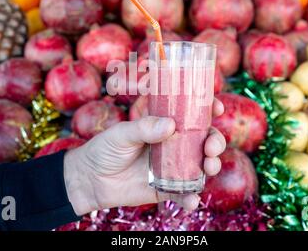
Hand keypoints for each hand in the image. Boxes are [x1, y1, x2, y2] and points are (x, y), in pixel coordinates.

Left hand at [63, 99, 225, 215]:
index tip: (217, 108)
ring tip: (209, 167)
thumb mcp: (122, 133)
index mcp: (163, 126)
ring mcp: (171, 168)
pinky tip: (191, 199)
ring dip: (211, 166)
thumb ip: (145, 128)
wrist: (90, 180)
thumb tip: (171, 125)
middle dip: (215, 142)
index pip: (190, 115)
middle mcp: (172, 146)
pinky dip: (192, 198)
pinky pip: (184, 193)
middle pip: (203, 141)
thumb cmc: (104, 149)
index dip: (208, 110)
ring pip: (201, 166)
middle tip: (211, 147)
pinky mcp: (166, 189)